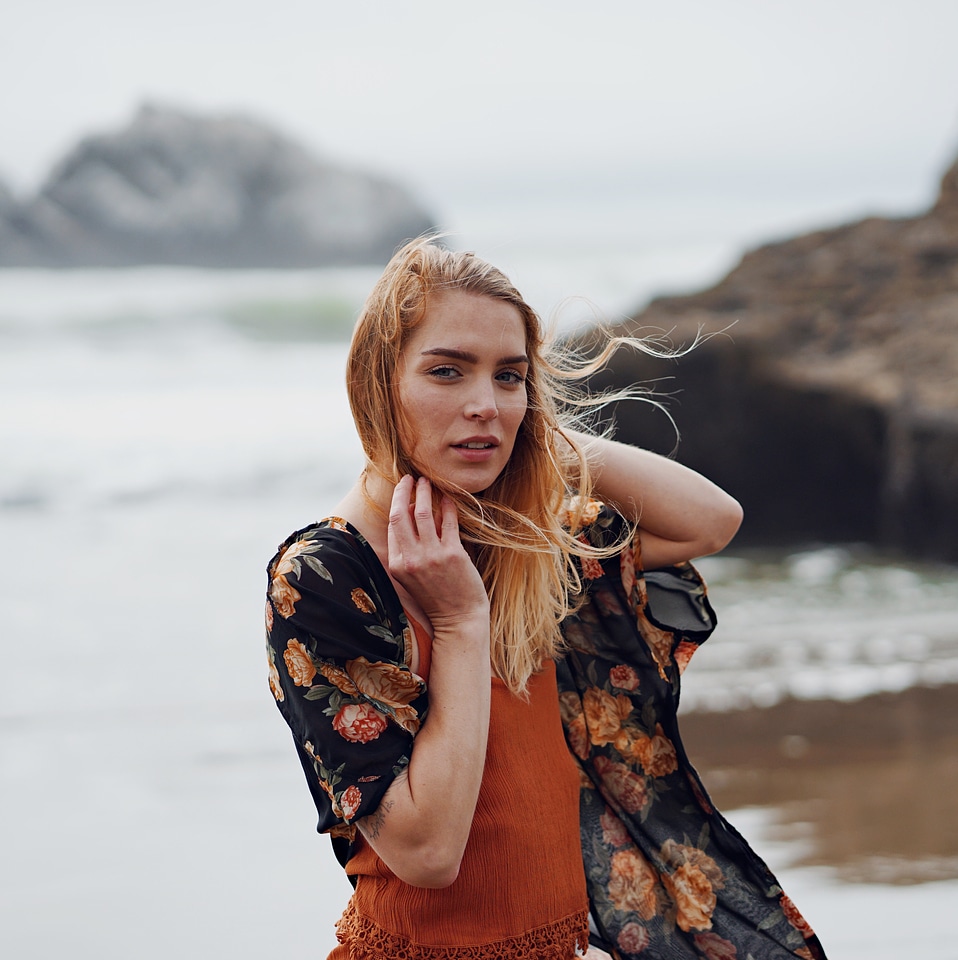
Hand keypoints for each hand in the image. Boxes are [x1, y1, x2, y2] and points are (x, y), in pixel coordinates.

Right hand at [387, 476, 488, 632]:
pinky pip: (448, 522)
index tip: (403, 490)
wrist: (458, 620)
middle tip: (410, 477)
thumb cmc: (436, 598)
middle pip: (401, 515)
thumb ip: (407, 551)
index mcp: (397, 565)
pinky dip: (447, 507)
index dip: (396, 504)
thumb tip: (410, 516)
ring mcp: (431, 556)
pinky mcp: (453, 554)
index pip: (392, 526)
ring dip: (425, 493)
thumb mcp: (411, 577)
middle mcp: (411, 559)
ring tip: (427, 482)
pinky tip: (448, 498)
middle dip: (404, 491)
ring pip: (422, 513)